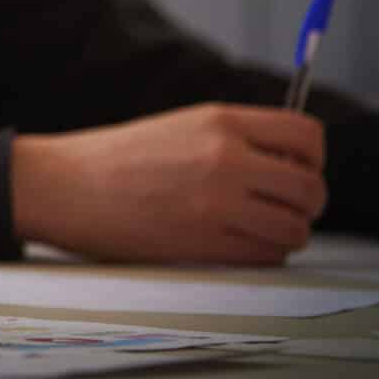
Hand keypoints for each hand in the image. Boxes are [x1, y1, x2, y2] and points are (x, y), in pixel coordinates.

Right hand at [11, 103, 326, 263]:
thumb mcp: (183, 125)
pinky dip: (263, 254)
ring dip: (287, 233)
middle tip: (283, 207)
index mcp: (221, 121)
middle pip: (311, 189)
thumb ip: (237, 138)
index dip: (311, 158)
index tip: (296, 168)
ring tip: (259, 228)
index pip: (307, 136)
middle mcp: (226, 159)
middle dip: (307, 203)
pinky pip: (266, 256)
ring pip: (295, 229)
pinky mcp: (205, 243)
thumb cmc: (120, 157)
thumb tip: (291, 164)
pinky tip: (238, 243)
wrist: (67, 186)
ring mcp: (217, 203)